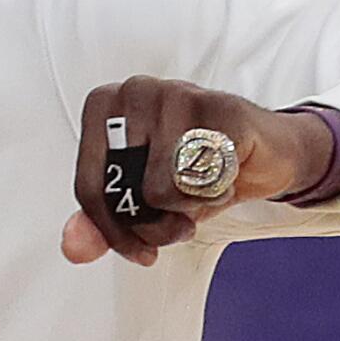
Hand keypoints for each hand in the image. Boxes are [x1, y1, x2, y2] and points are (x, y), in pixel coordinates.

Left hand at [61, 77, 335, 266]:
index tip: (138, 248)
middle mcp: (135, 91)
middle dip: (152, 224)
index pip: (88, 188)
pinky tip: (224, 178)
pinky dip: (215, 195)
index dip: (113, 233)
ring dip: (186, 210)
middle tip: (178, 219)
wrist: (265, 153)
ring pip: (159, 190)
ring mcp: (177, 94)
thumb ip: (102, 223)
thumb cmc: (196, 169)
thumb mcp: (143, 201)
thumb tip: (73, 246)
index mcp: (104, 106)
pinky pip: (201, 180)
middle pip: (122, 193)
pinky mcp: (222, 109)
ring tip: (202, 192)